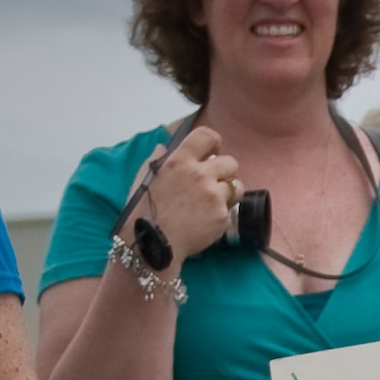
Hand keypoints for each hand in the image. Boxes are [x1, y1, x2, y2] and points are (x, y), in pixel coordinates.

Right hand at [124, 128, 239, 262]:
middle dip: (225, 170)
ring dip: (229, 190)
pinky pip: (231, 209)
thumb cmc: (143, 210)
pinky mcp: (223, 216)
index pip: (206, 136)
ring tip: (212, 200)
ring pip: (237, 185)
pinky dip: (222, 212)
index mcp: (179, 161)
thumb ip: (157, 160)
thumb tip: (165, 147)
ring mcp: (214, 196)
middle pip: (231, 162)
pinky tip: (206, 219)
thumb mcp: (144, 178)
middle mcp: (200, 175)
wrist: (153, 243)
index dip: (214, 142)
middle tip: (213, 181)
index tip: (213, 151)